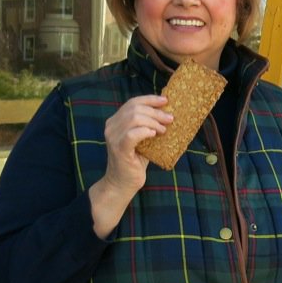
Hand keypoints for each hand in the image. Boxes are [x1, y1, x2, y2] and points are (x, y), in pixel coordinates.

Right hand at [88, 95, 172, 237]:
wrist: (123, 183)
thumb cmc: (135, 161)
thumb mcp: (143, 139)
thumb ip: (148, 126)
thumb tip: (168, 113)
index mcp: (116, 121)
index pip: (133, 102)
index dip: (150, 99)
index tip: (166, 100)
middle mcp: (111, 126)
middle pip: (135, 108)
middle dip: (156, 112)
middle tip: (170, 119)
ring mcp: (113, 137)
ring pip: (134, 118)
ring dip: (153, 122)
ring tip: (163, 130)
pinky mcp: (119, 149)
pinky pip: (132, 134)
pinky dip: (145, 131)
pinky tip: (154, 135)